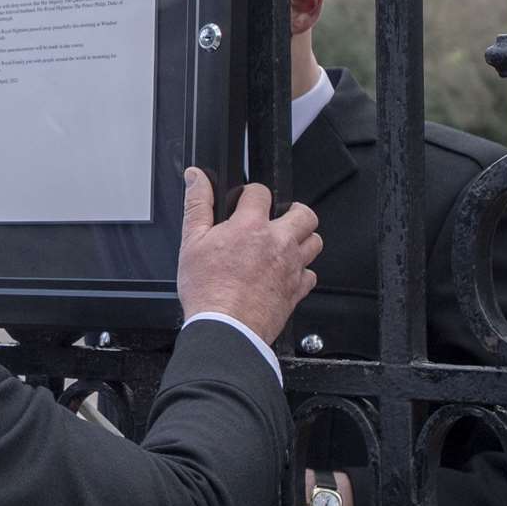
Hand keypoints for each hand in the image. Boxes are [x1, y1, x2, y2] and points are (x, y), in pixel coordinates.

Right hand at [177, 168, 320, 343]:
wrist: (226, 327)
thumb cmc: (208, 290)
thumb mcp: (191, 241)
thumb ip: (198, 204)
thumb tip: (196, 178)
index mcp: (251, 226)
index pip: (261, 192)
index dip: (251, 193)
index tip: (245, 202)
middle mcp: (278, 242)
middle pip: (305, 214)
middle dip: (293, 211)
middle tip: (279, 217)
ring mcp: (291, 266)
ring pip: (314, 242)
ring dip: (302, 239)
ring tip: (284, 243)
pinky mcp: (297, 290)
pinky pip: (311, 274)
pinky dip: (301, 271)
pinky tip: (285, 273)